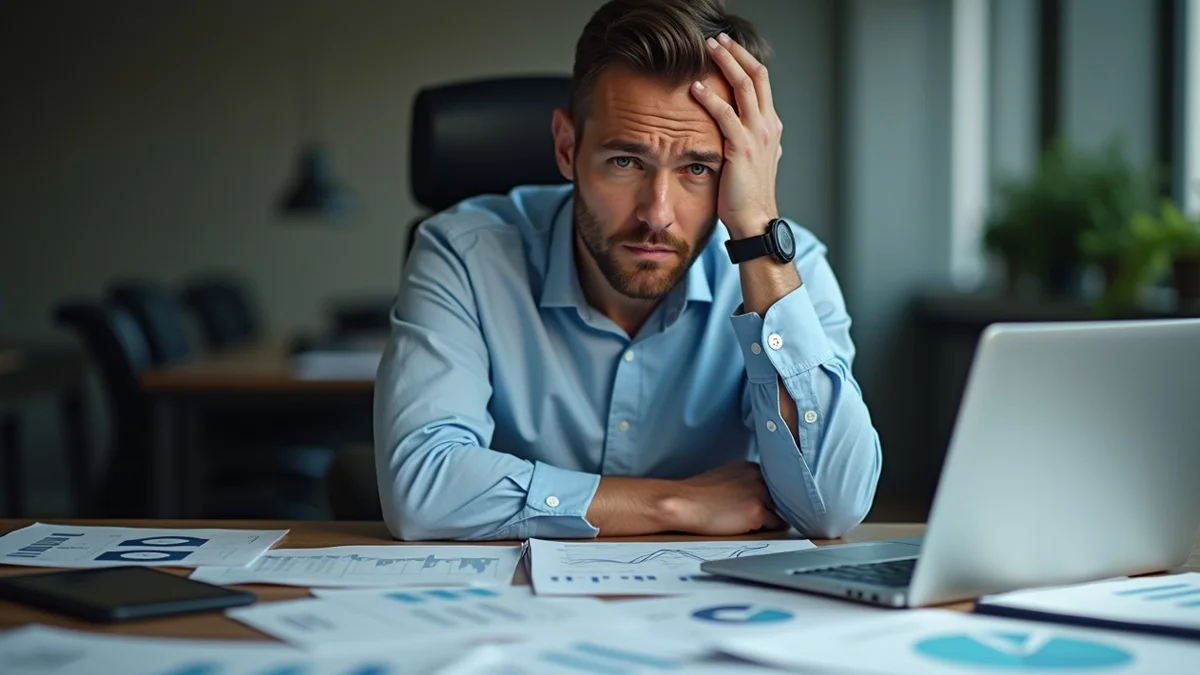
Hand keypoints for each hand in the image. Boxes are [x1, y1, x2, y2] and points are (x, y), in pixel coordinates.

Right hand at [665, 460, 786, 534]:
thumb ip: (744, 482)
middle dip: (774, 506)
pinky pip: (775, 524)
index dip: (770, 496)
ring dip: (772, 518)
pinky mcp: (757, 512)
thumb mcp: (724, 478)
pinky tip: (753, 529)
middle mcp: (758, 476)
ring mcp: (759, 493)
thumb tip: (758, 497)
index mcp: (749, 467)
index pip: (773, 482)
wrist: (683, 503)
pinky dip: (768, 529)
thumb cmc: (697, 495)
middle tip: (760, 516)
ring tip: (752, 523)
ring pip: (779, 511)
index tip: (766, 504)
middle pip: (780, 496)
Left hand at [691, 32, 781, 239]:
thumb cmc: (748, 194)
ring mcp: (757, 136)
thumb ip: (749, 141)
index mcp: (770, 126)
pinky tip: (696, 87)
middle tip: (717, 38)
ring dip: (725, 64)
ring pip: (744, 87)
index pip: (761, 82)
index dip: (744, 60)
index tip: (727, 46)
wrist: (755, 219)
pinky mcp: (741, 148)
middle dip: (736, 53)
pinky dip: (711, 98)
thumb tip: (740, 131)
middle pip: (756, 76)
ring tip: (707, 49)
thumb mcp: (753, 160)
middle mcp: (767, 126)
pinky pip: (725, 115)